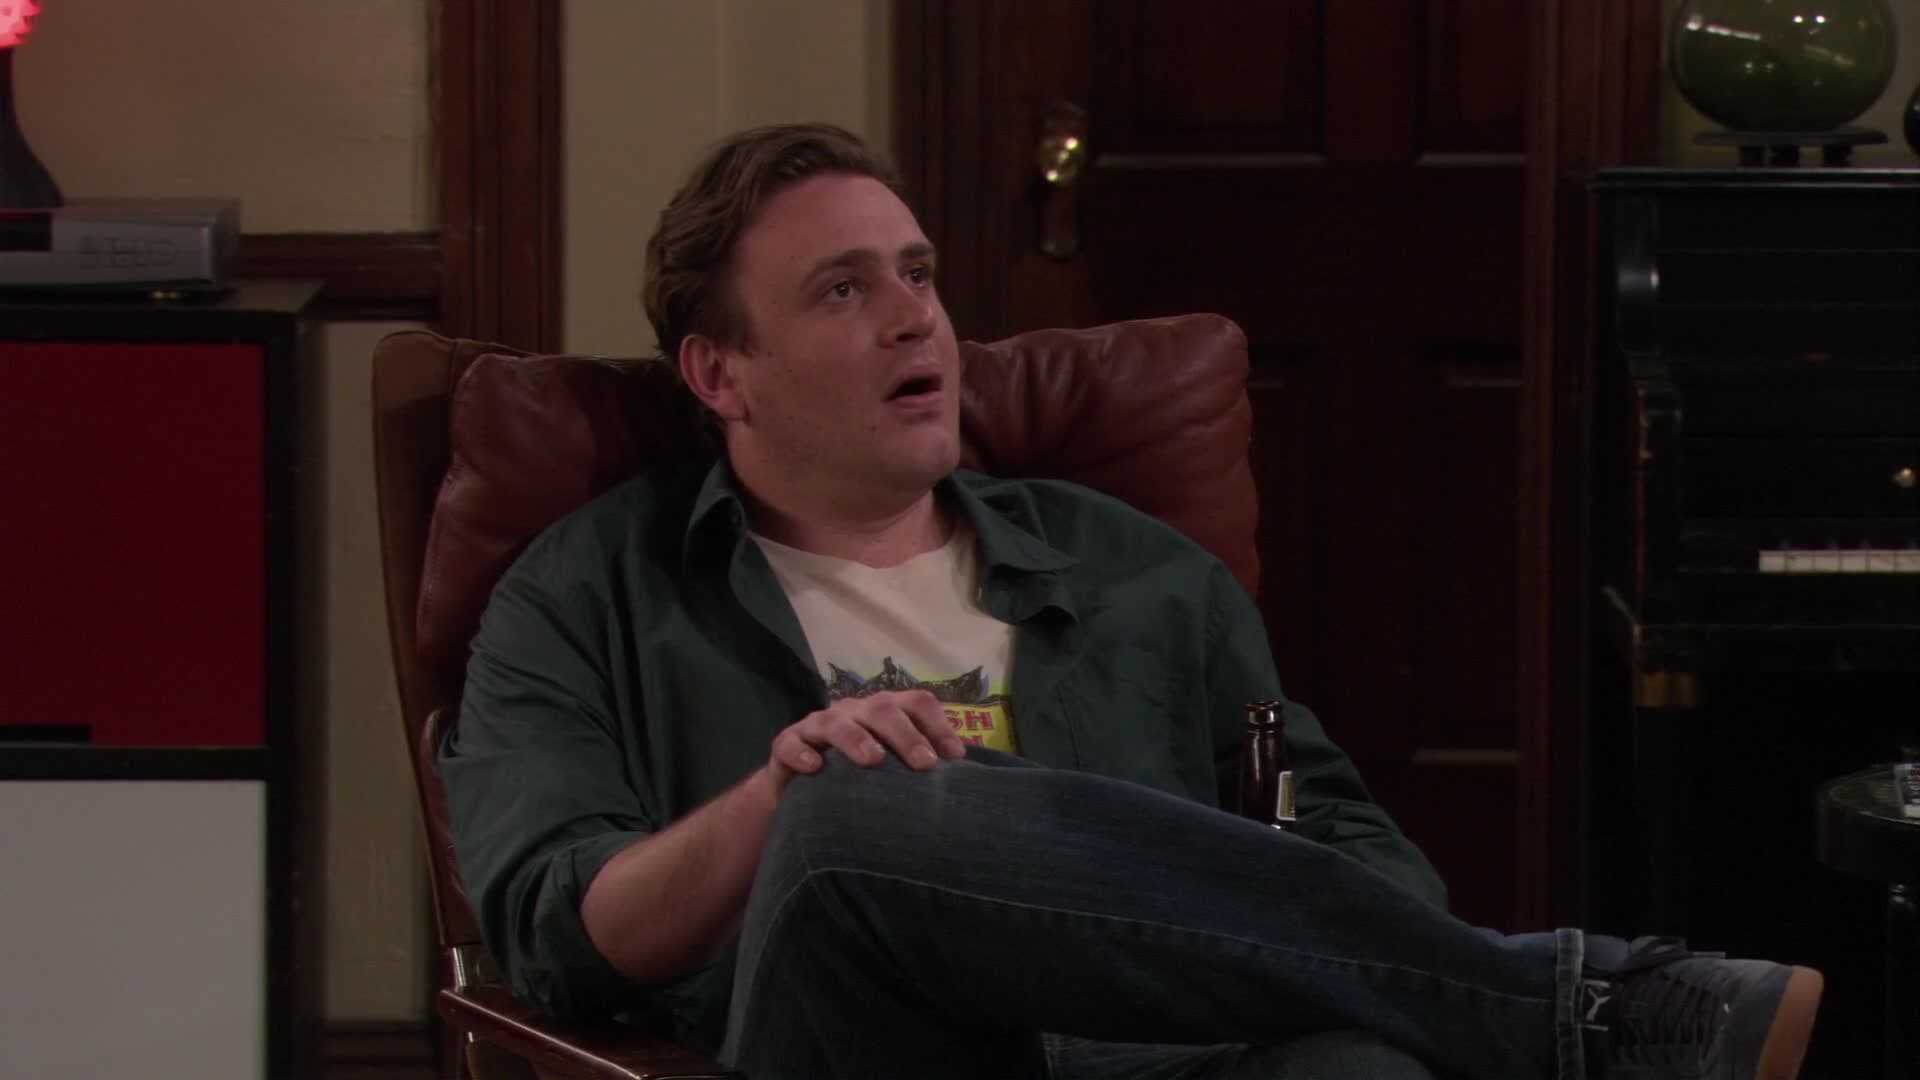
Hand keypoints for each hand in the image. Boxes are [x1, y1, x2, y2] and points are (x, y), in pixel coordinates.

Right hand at [766, 690, 968, 792]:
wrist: (802, 795)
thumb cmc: (859, 780)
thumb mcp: (894, 771)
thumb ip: (923, 765)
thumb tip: (968, 776)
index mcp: (885, 713)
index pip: (917, 702)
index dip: (939, 725)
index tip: (956, 758)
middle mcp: (854, 712)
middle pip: (882, 709)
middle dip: (905, 734)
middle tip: (924, 765)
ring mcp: (818, 726)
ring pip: (836, 722)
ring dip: (856, 738)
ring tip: (874, 761)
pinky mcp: (786, 746)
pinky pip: (789, 744)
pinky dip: (800, 753)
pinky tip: (814, 768)